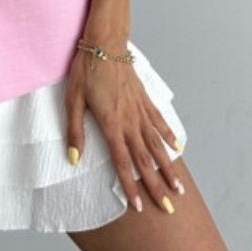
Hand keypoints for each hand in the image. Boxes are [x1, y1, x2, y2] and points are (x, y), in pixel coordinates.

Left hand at [64, 43, 183, 213]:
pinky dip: (169, 136)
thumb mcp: (72, 99)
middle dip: (155, 186)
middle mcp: (129, 121)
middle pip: (144, 160)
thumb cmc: (85, 69)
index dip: (130, 186)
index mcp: (111, 124)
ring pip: (157, 145)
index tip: (139, 207)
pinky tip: (177, 148)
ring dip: (168, 167)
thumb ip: (75, 130)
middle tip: (168, 208)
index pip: (122, 162)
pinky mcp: (145, 99)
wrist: (105, 42)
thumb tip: (73, 158)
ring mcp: (140, 110)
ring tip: (178, 187)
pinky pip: (160, 122)